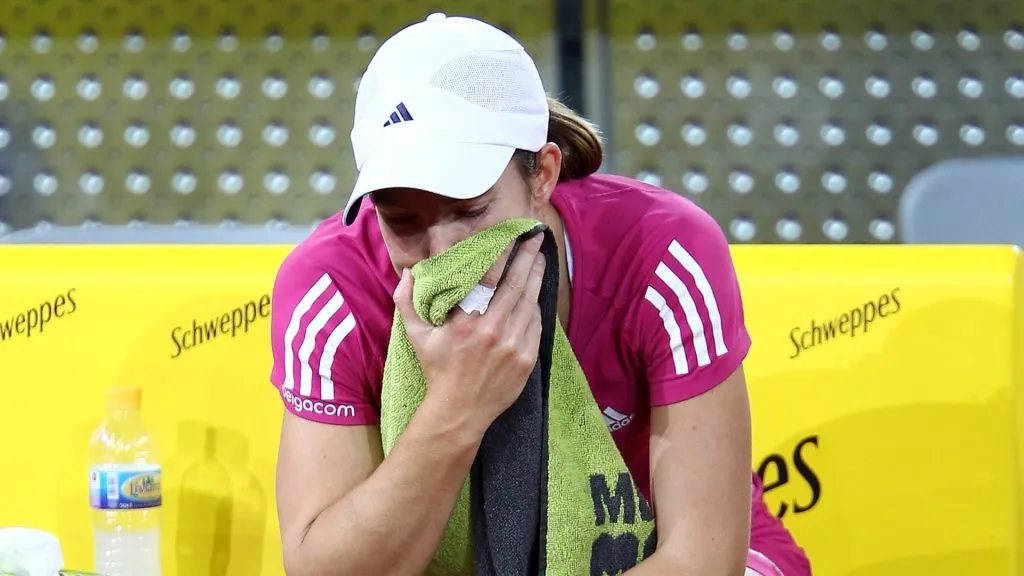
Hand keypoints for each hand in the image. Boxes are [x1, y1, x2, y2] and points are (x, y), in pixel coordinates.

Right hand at [394, 234, 546, 436]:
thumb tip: (408, 274)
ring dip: (536, 278)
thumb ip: (407, 303)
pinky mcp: (526, 358)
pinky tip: (536, 293)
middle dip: (527, 258)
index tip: (510, 236)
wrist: (460, 411)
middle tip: (535, 237)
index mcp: (466, 321)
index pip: (489, 277)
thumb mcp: (416, 336)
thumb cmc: (438, 370)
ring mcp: (513, 345)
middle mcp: (492, 330)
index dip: (502, 253)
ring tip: (539, 259)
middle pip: (515, 284)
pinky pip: (535, 324)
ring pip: (529, 302)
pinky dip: (536, 307)